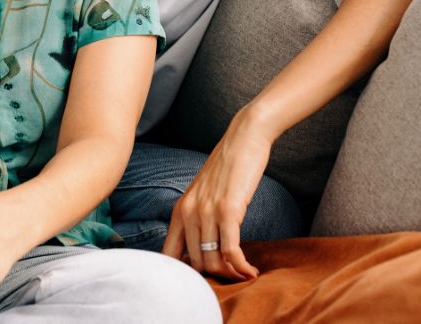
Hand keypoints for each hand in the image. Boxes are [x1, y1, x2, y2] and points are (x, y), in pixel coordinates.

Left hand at [162, 110, 270, 279]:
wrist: (243, 138)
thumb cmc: (227, 167)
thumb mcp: (203, 194)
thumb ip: (197, 218)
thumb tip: (201, 250)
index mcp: (179, 210)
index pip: (169, 255)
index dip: (183, 275)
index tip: (202, 281)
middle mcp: (189, 212)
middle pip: (196, 264)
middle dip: (214, 276)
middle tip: (231, 276)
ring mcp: (207, 211)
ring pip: (213, 261)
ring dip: (231, 274)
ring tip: (243, 273)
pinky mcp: (229, 210)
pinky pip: (231, 251)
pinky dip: (242, 266)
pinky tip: (251, 270)